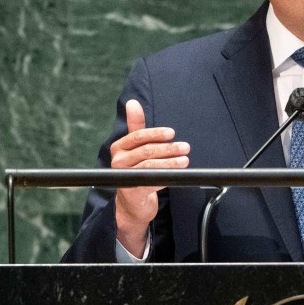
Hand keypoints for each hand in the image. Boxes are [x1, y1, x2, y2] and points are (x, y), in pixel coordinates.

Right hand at [111, 99, 189, 256]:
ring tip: (185, 159)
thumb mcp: (136, 147)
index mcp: (119, 147)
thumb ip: (135, 126)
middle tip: (185, 147)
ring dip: (170, 162)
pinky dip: (166, 176)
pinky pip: (152, 180)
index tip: (172, 133)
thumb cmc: (136, 169)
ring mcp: (124, 177)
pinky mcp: (132, 191)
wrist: (132, 202)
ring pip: (150, 165)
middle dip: (168, 148)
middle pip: (146, 151)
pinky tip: (178, 172)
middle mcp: (118, 161)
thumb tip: (132, 103)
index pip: (138, 136)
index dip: (156, 134)